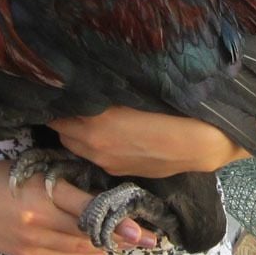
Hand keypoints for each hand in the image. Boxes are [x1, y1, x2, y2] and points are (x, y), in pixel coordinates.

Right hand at [0, 156, 157, 254]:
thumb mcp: (30, 169)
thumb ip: (59, 182)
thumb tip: (93, 191)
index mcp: (43, 192)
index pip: (88, 209)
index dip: (116, 221)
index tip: (141, 228)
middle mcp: (39, 219)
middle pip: (88, 233)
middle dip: (120, 239)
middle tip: (149, 241)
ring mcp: (30, 240)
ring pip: (76, 249)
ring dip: (104, 249)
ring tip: (131, 248)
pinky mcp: (21, 253)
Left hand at [50, 107, 245, 177]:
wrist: (199, 144)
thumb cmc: (169, 111)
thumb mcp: (131, 94)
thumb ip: (103, 92)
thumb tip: (82, 83)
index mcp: (93, 126)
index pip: (56, 115)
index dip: (56, 102)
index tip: (59, 91)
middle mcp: (93, 148)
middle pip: (61, 132)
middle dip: (63, 118)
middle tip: (72, 102)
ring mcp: (106, 163)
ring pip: (75, 147)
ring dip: (75, 133)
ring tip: (86, 117)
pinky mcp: (118, 172)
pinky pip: (93, 157)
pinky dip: (91, 146)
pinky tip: (107, 133)